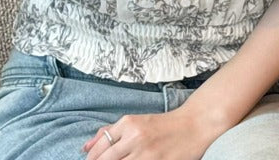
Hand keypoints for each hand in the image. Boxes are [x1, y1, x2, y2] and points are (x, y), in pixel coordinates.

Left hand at [82, 107, 215, 159]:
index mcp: (127, 123)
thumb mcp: (135, 122)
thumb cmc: (162, 124)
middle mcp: (134, 137)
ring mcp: (146, 152)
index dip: (92, 158)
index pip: (100, 146)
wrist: (192, 125)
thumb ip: (110, 132)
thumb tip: (86, 146)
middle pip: (107, 159)